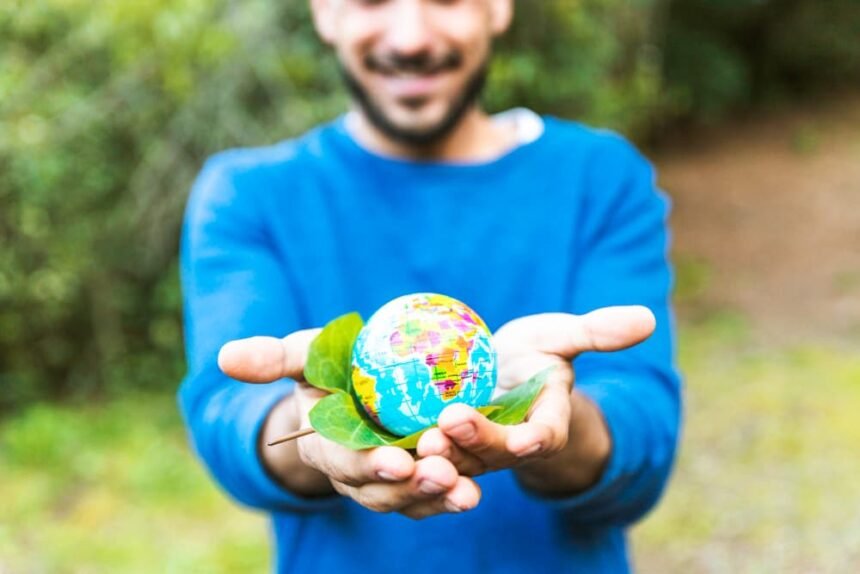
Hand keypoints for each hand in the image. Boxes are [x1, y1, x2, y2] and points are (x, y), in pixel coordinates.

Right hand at [218, 330, 480, 518]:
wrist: (360, 387)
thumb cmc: (330, 367)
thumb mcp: (305, 355)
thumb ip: (273, 358)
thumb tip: (224, 357)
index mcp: (325, 446)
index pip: (343, 460)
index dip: (366, 463)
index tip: (395, 459)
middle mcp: (355, 473)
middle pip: (380, 489)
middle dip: (409, 486)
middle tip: (441, 474)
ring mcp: (389, 481)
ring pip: (410, 499)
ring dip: (436, 498)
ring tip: (465, 493)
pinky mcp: (418, 479)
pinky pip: (434, 494)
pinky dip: (453, 496)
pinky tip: (475, 492)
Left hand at [416, 306, 654, 491]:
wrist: (498, 374)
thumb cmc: (534, 353)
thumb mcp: (561, 336)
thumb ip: (597, 331)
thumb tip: (648, 317)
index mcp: (546, 421)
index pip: (548, 434)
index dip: (540, 438)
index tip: (531, 438)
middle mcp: (511, 444)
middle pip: (497, 452)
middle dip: (476, 442)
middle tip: (450, 422)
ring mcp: (475, 451)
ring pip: (459, 462)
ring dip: (441, 457)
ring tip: (420, 441)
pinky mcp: (443, 447)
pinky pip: (428, 456)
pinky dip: (412, 455)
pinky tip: (388, 445)